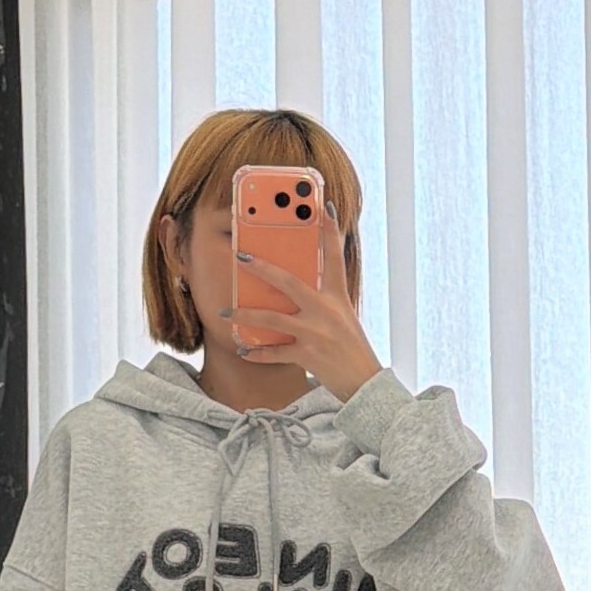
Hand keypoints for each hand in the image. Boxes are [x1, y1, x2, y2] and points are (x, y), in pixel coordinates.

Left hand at [223, 201, 383, 403]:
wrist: (364, 384)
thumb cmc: (351, 349)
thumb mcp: (343, 317)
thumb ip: (323, 299)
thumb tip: (295, 287)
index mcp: (337, 297)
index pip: (335, 257)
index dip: (331, 231)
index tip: (324, 207)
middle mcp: (326, 311)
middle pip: (289, 282)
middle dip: (263, 268)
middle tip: (241, 257)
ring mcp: (316, 333)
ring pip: (273, 319)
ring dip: (247, 316)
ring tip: (227, 314)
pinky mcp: (308, 356)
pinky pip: (276, 353)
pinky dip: (258, 353)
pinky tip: (243, 351)